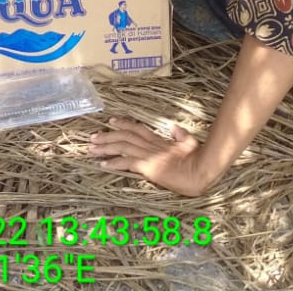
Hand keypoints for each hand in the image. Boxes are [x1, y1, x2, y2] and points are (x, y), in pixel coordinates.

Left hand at [89, 117, 215, 196]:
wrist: (201, 170)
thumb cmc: (199, 160)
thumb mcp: (190, 143)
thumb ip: (180, 135)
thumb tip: (174, 127)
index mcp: (160, 141)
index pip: (137, 129)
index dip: (123, 124)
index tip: (111, 122)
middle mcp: (151, 146)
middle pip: (125, 136)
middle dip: (107, 136)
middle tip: (92, 137)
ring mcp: (149, 155)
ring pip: (122, 147)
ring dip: (105, 147)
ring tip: (91, 148)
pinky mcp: (149, 167)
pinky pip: (127, 163)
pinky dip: (113, 162)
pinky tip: (103, 164)